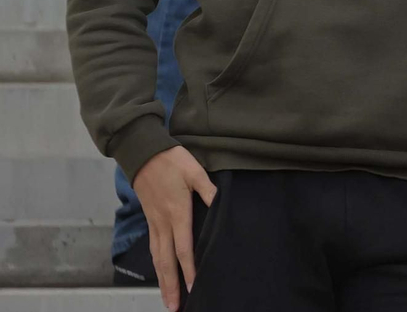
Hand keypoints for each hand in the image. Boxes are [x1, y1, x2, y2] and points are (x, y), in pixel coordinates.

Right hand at [130, 146, 216, 310]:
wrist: (142, 153)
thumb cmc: (171, 160)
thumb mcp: (194, 171)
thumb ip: (208, 190)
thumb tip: (221, 203)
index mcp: (176, 213)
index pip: (183, 248)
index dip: (189, 268)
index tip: (194, 286)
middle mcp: (163, 222)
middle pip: (166, 261)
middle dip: (171, 285)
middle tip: (175, 307)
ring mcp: (154, 222)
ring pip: (156, 257)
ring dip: (162, 279)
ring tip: (167, 298)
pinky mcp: (150, 218)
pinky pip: (153, 247)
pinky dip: (156, 264)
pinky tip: (160, 272)